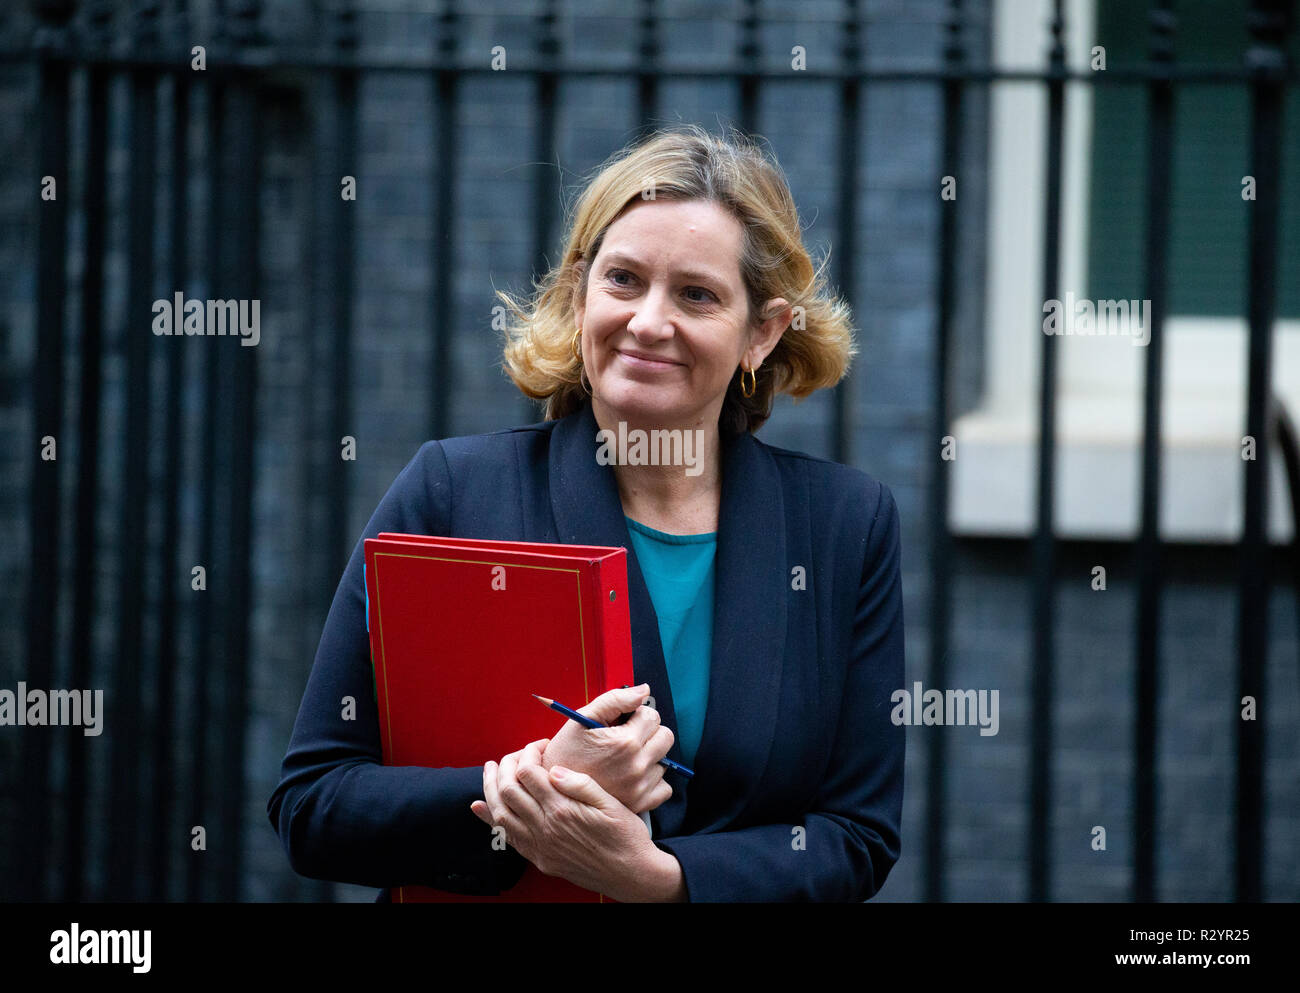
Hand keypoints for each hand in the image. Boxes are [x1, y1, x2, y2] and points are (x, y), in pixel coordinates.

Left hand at [470, 740, 681, 900]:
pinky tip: (480, 807)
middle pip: (508, 790)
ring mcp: (540, 846)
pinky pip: (506, 837)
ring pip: (500, 813)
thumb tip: (552, 769)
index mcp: (563, 809)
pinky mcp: (540, 859)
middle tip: (514, 755)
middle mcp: (545, 828)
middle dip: (505, 765)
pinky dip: (490, 819)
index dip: (530, 752)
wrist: (631, 875)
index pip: (529, 773)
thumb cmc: (626, 836)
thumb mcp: (611, 803)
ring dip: (490, 788)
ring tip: (490, 770)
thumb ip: (580, 784)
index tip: (540, 746)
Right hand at [540, 684, 674, 813]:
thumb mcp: (582, 719)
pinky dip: (652, 781)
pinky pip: (663, 789)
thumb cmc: (564, 754)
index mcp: (625, 743)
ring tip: (624, 758)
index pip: (652, 716)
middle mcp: (636, 767)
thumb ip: (615, 700)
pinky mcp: (640, 804)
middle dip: (648, 732)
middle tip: (627, 737)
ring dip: (649, 756)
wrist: (552, 791)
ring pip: (664, 762)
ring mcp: (640, 788)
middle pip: (665, 737)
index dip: (636, 714)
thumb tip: (643, 691)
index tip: (623, 721)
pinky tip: (633, 776)